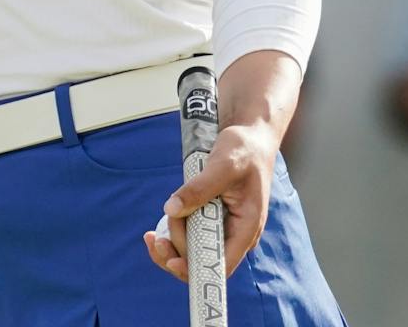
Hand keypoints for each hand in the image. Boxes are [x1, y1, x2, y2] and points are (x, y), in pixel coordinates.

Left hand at [143, 121, 276, 281]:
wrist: (250, 138)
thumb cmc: (245, 149)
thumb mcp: (223, 165)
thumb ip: (200, 188)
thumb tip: (172, 209)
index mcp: (246, 227)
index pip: (222, 265)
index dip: (196, 269)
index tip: (171, 261)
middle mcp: (235, 234)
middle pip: (202, 261)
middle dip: (176, 250)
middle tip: (156, 234)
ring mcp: (223, 229)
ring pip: (192, 251)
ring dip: (172, 241)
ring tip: (159, 223)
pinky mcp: (211, 220)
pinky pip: (189, 236)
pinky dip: (173, 233)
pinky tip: (158, 228)